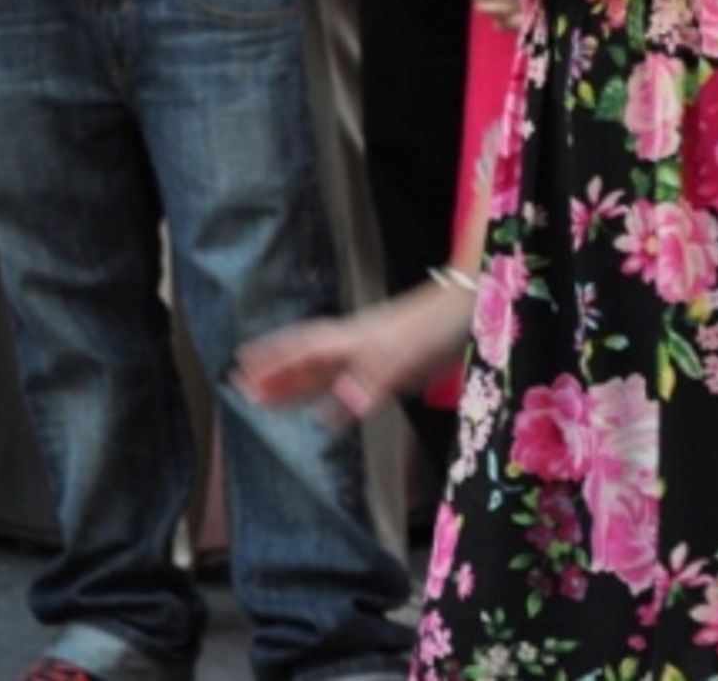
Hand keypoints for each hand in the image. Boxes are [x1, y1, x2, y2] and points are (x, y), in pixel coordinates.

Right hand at [233, 278, 474, 421]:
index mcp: (356, 338)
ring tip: (266, 398)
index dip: (273, 359)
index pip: (305, 349)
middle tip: (240, 386)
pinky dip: (333, 399)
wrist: (477, 304)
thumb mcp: (409, 351)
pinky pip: (352, 384)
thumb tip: (340, 406)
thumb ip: (375, 378)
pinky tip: (329, 414)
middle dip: (274, 373)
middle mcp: (360, 344)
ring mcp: (376, 353)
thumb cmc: (442, 322)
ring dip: (296, 384)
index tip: (241, 366)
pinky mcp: (396, 365)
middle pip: (308, 359)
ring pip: (326, 371)